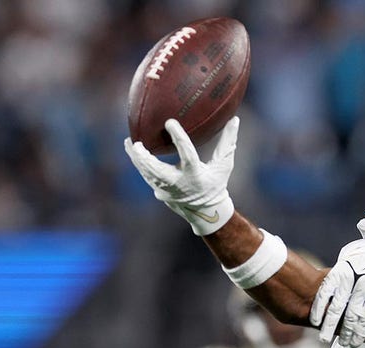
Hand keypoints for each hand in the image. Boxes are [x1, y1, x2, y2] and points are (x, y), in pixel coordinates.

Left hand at [123, 117, 238, 235]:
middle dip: (145, 158)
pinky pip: (146, 176)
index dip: (178, 138)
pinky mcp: (160, 192)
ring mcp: (168, 190)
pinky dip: (139, 164)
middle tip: (136, 143)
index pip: (187, 154)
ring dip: (137, 159)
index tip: (169, 122)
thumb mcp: (224, 164)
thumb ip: (228, 142)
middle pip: (158, 171)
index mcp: (196, 174)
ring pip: (147, 174)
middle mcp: (180, 183)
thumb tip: (235, 119)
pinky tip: (133, 151)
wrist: (206, 211)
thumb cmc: (216, 183)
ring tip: (130, 142)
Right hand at [309, 237, 364, 346]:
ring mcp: (347, 280)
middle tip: (341, 343)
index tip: (354, 344)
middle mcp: (362, 286)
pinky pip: (324, 294)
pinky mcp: (334, 275)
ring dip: (329, 324)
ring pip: (336, 306)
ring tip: (325, 338)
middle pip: (351, 314)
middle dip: (345, 331)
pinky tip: (316, 321)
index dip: (359, 332)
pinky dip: (319, 308)